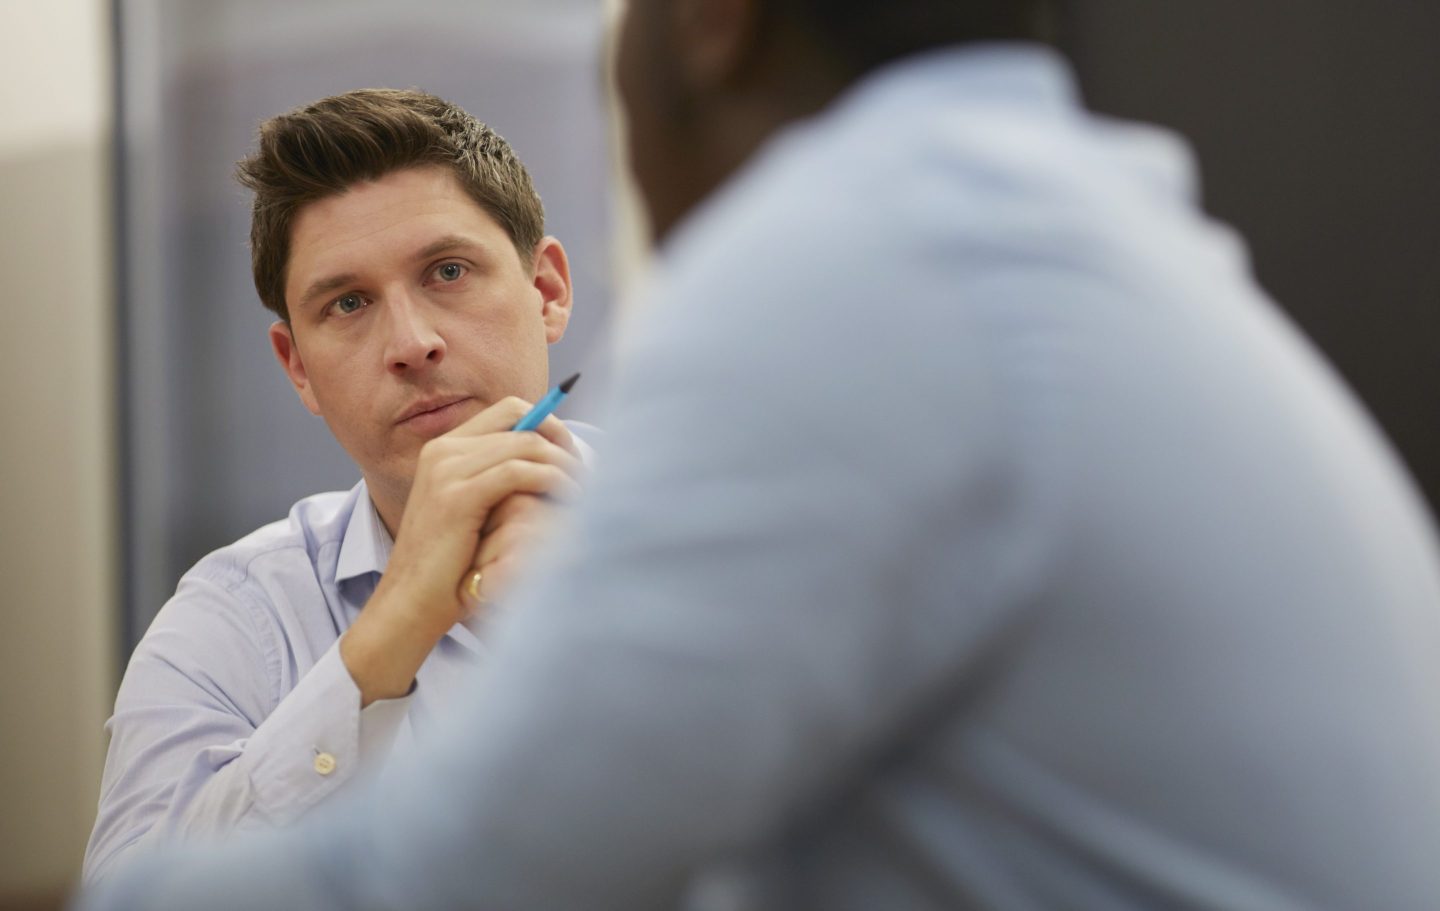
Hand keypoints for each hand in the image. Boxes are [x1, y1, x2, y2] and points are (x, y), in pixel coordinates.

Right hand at [341, 397, 581, 704]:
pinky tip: (568, 496)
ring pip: (526, 444)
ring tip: (583, 489)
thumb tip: (548, 464)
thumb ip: (499, 482)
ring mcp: (447, 471)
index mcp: (444, 449)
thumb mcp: (473, 513)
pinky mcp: (457, 496)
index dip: (548, 423)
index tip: (572, 452)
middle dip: (561, 438)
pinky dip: (551, 479)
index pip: (508, 410)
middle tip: (584, 468)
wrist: (410, 602)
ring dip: (563, 463)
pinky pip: (519, 471)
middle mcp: (443, 451)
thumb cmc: (448, 567)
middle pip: (521, 419)